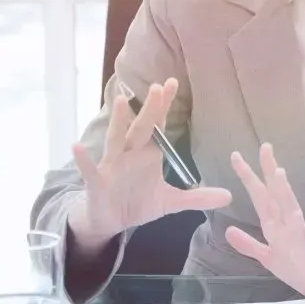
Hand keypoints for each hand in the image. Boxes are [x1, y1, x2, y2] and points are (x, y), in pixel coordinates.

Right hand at [70, 78, 230, 251]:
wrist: (110, 221)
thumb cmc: (137, 202)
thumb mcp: (171, 202)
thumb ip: (198, 197)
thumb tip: (229, 196)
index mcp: (148, 154)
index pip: (158, 126)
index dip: (164, 106)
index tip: (172, 82)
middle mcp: (129, 154)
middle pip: (141, 128)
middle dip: (150, 109)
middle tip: (158, 86)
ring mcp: (111, 166)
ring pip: (115, 140)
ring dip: (118, 121)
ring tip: (119, 101)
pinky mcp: (97, 183)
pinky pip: (90, 170)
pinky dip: (83, 159)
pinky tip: (75, 147)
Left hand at [225, 143, 304, 303]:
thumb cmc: (297, 270)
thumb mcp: (266, 257)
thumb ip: (248, 244)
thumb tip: (228, 230)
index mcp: (274, 225)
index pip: (260, 195)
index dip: (249, 176)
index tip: (237, 155)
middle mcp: (286, 225)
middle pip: (275, 194)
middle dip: (268, 171)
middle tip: (264, 146)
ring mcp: (297, 237)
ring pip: (290, 210)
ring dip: (285, 192)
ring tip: (279, 172)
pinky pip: (301, 239)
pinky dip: (297, 227)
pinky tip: (295, 214)